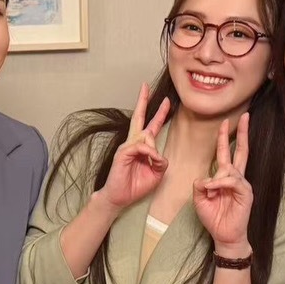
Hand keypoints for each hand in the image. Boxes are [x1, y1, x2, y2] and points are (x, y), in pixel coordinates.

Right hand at [99, 83, 170, 212]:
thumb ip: (160, 162)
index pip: (151, 126)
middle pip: (139, 117)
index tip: (166, 102)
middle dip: (143, 101)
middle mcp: (133, 143)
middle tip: (146, 86)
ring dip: (153, 149)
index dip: (159, 113)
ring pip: (146, 136)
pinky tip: (151, 160)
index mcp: (141, 147)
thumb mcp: (156, 174)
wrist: (119, 197)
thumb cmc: (135, 185)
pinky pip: (141, 147)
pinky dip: (149, 153)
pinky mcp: (123, 152)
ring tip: (153, 163)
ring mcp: (127, 146)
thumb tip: (158, 152)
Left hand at [192, 113, 253, 251]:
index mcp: (225, 176)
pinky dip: (220, 184)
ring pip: (230, 169)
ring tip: (209, 191)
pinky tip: (213, 190)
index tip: (226, 121)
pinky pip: (232, 181)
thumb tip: (203, 178)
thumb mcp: (199, 199)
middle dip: (242, 133)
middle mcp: (236, 177)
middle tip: (245, 116)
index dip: (226, 137)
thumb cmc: (213, 217)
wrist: (224, 235)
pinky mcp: (246, 193)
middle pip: (241, 151)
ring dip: (217, 178)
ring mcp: (242, 184)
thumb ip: (199, 185)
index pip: (227, 152)